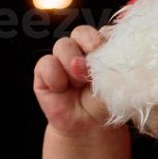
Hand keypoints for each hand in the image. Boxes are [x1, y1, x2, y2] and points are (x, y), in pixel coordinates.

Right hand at [34, 24, 111, 138]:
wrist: (89, 127)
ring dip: (71, 63)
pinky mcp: (44, 72)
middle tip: (91, 66)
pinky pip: (46, 63)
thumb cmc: (104, 104)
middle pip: (81, 32)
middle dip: (88, 44)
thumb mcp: (114, 84)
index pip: (100, 31)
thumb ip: (113, 65)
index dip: (101, 39)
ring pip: (62, 45)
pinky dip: (55, 76)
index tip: (106, 52)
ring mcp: (61, 60)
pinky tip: (61, 89)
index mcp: (100, 50)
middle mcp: (80, 51)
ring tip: (78, 83)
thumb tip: (109, 48)